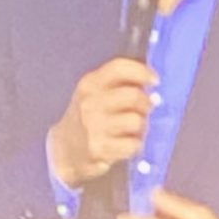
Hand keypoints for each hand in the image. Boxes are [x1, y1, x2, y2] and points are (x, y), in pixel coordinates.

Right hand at [46, 58, 155, 188]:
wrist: (64, 150)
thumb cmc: (86, 118)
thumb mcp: (93, 93)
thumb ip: (118, 84)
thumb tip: (150, 84)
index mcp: (90, 84)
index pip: (119, 68)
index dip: (142, 72)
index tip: (154, 80)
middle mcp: (90, 102)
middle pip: (133, 95)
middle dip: (146, 103)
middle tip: (146, 110)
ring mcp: (94, 126)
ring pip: (136, 121)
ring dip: (142, 127)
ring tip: (135, 130)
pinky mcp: (99, 149)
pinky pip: (133, 144)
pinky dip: (135, 145)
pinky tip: (126, 145)